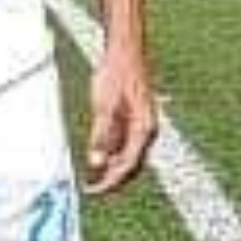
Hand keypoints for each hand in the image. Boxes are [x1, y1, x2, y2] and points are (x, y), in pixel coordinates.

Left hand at [84, 45, 159, 193]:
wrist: (125, 50)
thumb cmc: (116, 74)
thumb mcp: (104, 106)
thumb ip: (101, 136)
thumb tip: (96, 163)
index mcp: (143, 129)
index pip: (128, 166)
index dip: (110, 182)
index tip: (94, 190)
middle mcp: (148, 130)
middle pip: (133, 165)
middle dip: (113, 179)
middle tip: (93, 187)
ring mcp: (144, 124)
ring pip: (131, 156)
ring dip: (113, 168)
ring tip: (93, 175)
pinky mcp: (137, 118)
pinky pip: (128, 144)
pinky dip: (115, 154)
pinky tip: (100, 154)